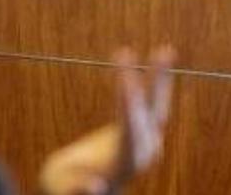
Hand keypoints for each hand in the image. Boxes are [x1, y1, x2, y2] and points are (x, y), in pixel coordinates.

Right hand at [39, 47, 175, 194]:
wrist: (90, 193)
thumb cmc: (68, 187)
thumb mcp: (63, 189)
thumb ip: (76, 189)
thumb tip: (94, 187)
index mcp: (124, 163)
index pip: (130, 128)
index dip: (128, 104)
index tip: (126, 79)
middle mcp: (143, 151)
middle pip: (152, 111)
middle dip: (157, 81)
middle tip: (165, 51)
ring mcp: (148, 140)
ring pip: (157, 104)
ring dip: (160, 76)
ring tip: (166, 50)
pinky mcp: (145, 130)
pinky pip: (152, 101)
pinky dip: (156, 80)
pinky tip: (161, 57)